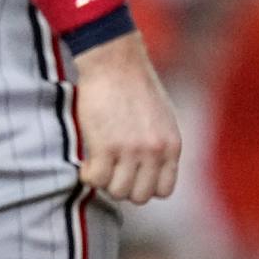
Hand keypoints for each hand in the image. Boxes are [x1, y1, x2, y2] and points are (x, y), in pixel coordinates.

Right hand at [71, 31, 180, 204]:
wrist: (113, 62)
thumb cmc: (133, 84)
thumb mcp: (162, 117)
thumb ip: (159, 143)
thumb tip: (148, 166)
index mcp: (171, 146)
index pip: (163, 190)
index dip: (143, 185)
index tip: (129, 175)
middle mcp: (155, 152)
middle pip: (140, 196)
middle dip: (123, 187)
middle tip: (109, 172)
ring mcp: (130, 151)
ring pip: (118, 192)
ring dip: (104, 182)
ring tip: (96, 165)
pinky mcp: (105, 146)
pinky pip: (96, 179)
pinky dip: (89, 175)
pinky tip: (86, 162)